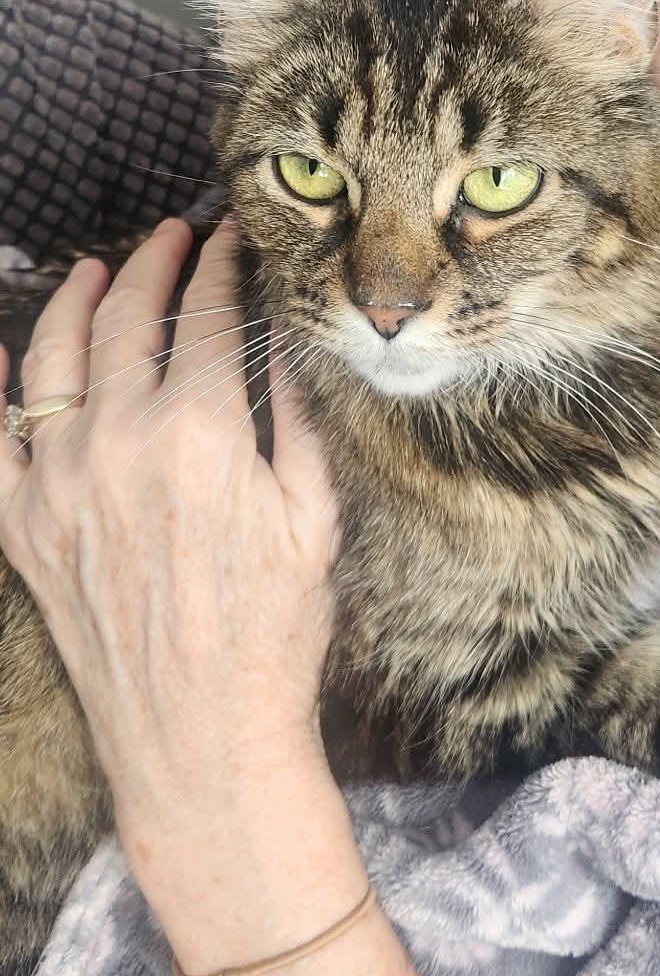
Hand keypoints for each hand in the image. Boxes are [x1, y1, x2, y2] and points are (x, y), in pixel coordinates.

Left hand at [0, 219, 339, 905]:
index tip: (230, 241)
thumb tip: (292, 341)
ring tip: (97, 269)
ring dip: (78, 300)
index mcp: (201, 432)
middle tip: (173, 236)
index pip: (206, 316)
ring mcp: (59, 484)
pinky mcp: (23, 528)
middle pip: (127, 319)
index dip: (220, 268)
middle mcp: (118, 442)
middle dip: (153, 263)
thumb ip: (299, 417)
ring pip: (55, 359)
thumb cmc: (272, 634)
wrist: (201, 740)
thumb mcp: (315, 517)